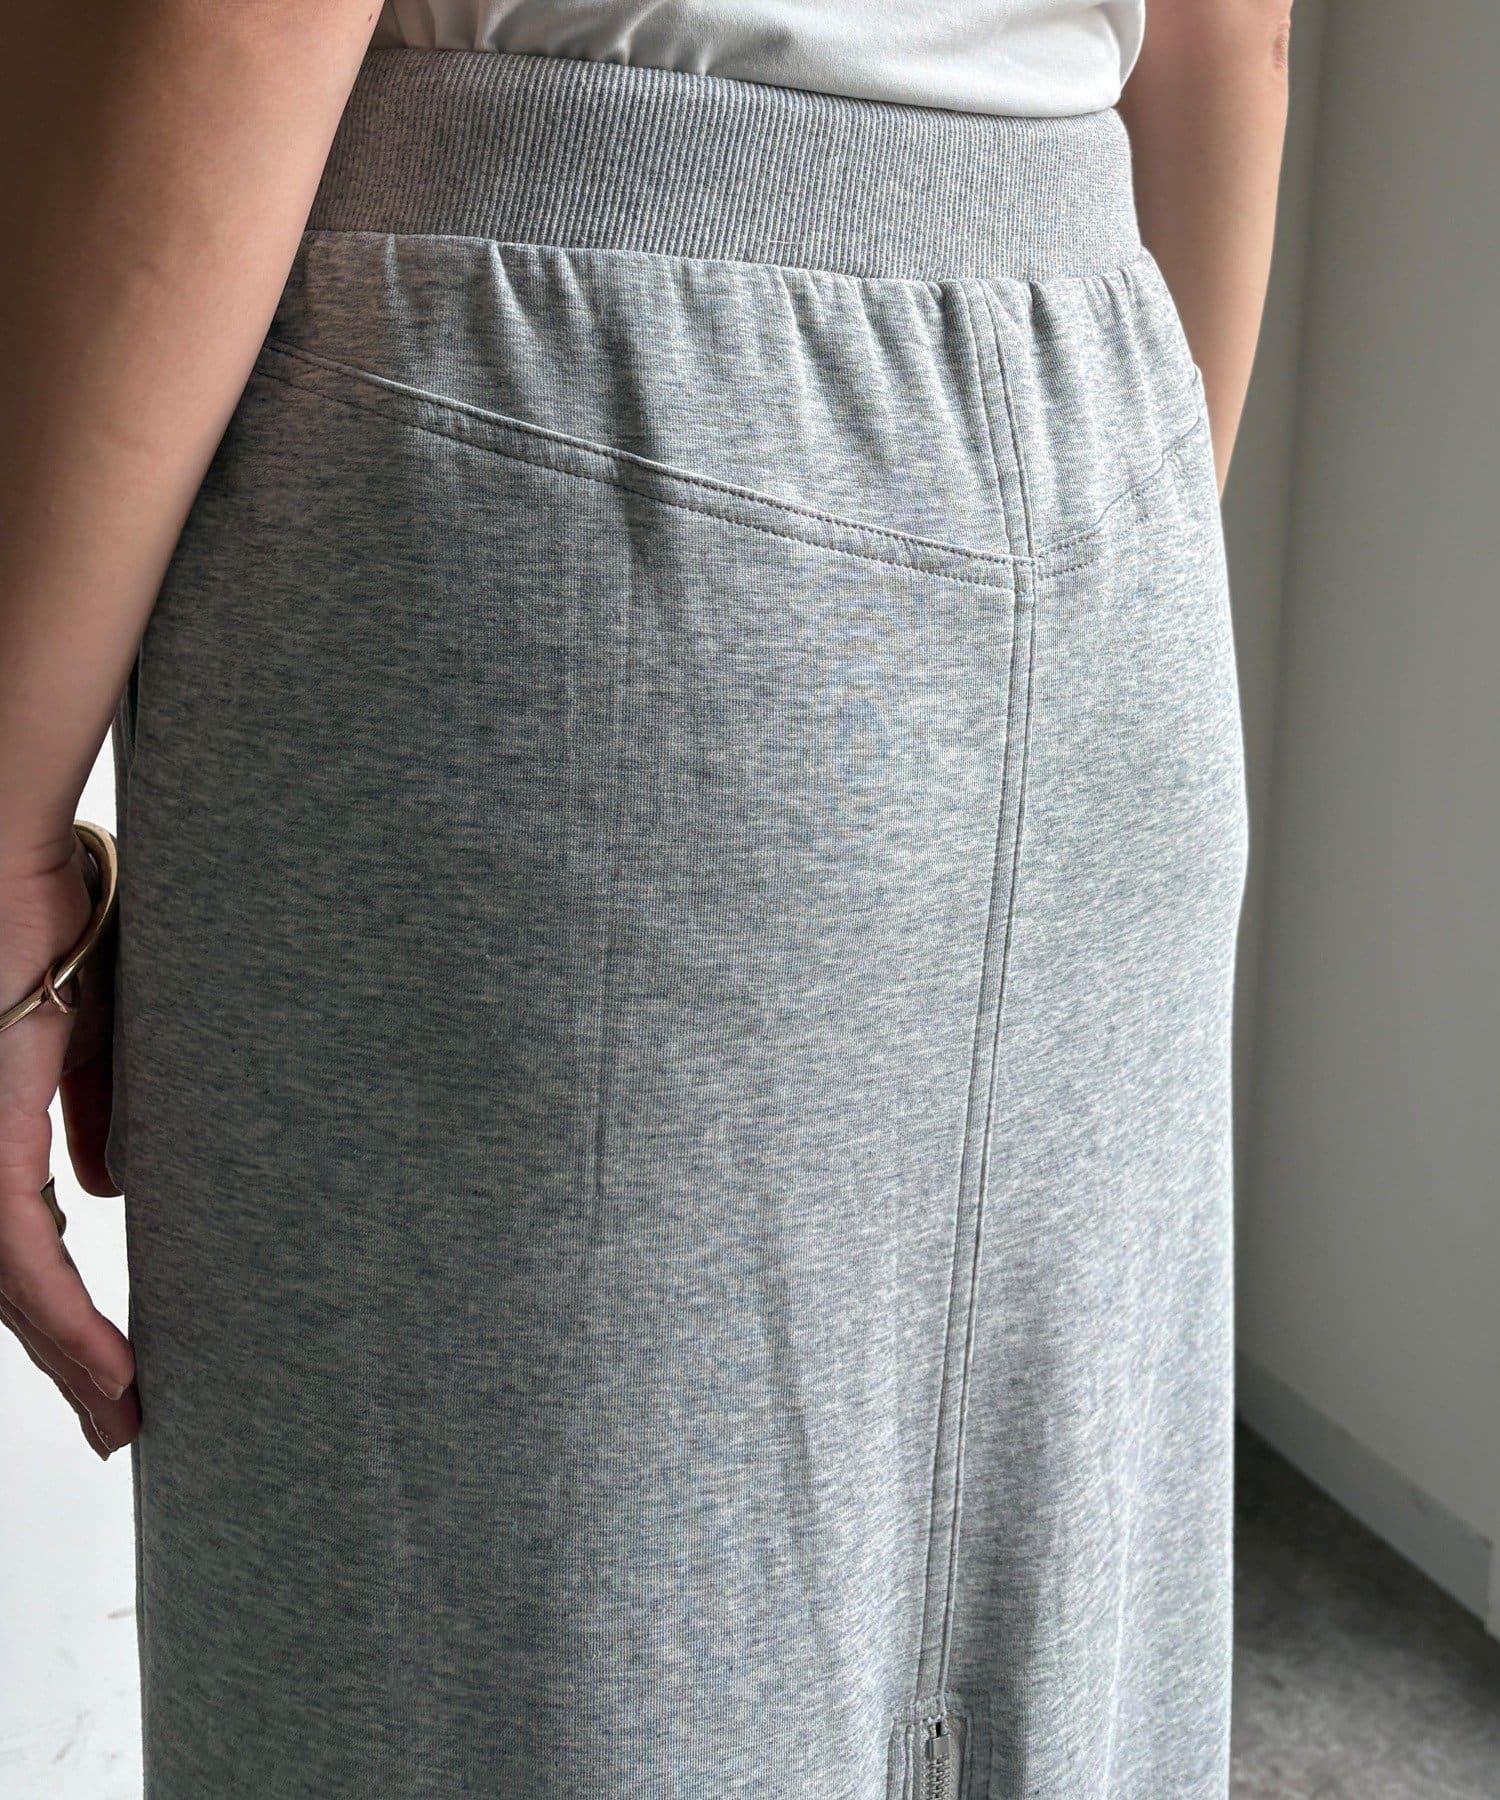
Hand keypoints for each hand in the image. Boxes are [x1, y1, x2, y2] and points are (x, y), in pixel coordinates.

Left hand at [0, 837, 137, 1457]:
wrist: (5, 862)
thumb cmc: (47, 924)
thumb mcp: (83, 1036)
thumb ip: (88, 1115)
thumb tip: (109, 1189)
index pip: (18, 1248)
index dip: (61, 1317)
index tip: (116, 1370)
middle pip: (10, 1286)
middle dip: (66, 1359)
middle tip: (121, 1422)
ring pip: (10, 1289)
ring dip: (70, 1358)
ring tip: (123, 1409)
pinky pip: (22, 1255)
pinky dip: (66, 1319)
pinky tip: (109, 1363)